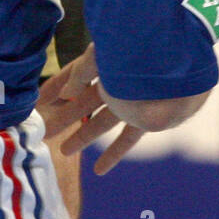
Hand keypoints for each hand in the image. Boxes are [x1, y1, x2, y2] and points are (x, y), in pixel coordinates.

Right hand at [35, 44, 146, 175]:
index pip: (72, 76)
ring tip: (64, 151)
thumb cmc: (138, 49)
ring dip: (83, 136)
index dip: (55, 88)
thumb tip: (66, 94)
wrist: (181, 58)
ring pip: (101, 122)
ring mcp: (130, 101)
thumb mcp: (102, 54)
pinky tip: (99, 169)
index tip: (37, 102)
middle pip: (83, 103)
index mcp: (103, 61)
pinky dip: (114, 153)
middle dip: (63, 117)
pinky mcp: (145, 117)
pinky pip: (128, 138)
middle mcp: (115, 82)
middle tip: (44, 133)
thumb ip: (82, 73)